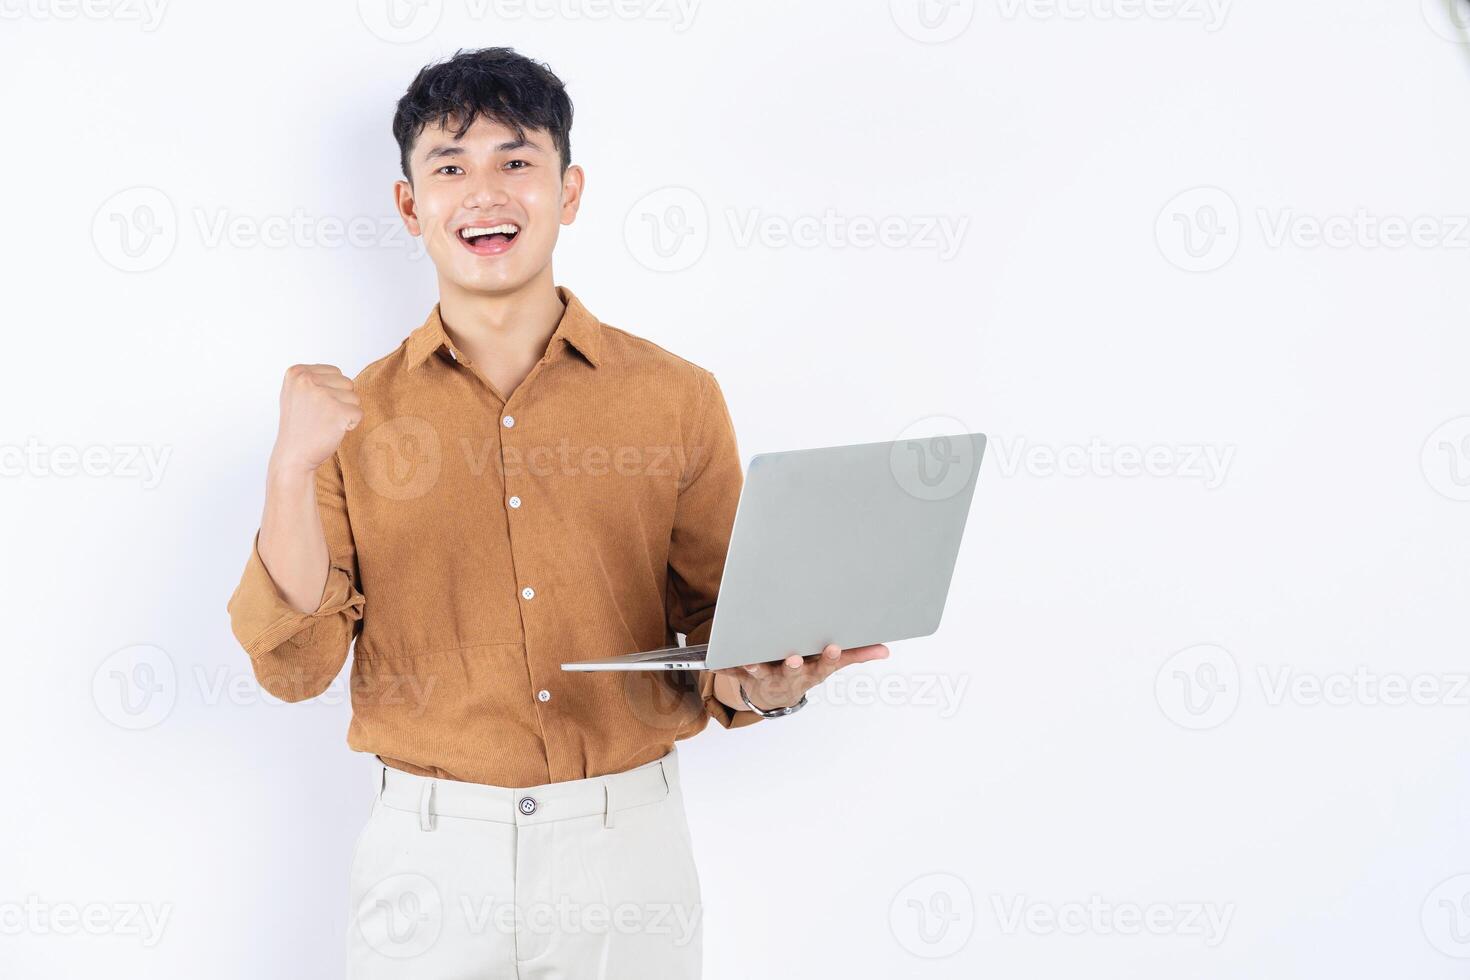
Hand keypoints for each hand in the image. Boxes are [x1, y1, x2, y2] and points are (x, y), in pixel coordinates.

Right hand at [269, 364, 362, 474]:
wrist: (294, 456)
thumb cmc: (299, 427)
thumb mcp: (297, 394)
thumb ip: (315, 380)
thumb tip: (339, 375)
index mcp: (297, 372)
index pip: (335, 372)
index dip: (331, 392)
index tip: (313, 407)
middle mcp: (307, 380)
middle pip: (347, 382)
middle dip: (340, 401)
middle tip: (320, 417)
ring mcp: (322, 395)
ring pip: (354, 397)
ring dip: (345, 413)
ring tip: (325, 423)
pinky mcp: (337, 411)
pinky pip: (359, 413)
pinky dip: (351, 424)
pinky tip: (332, 431)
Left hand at [714, 643, 889, 710]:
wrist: (775, 696)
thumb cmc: (805, 671)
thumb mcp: (830, 665)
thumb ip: (857, 655)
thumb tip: (885, 650)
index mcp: (812, 671)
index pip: (825, 666)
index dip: (829, 658)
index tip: (834, 647)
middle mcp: (790, 676)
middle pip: (793, 672)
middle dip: (793, 666)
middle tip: (794, 659)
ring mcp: (768, 677)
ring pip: (762, 672)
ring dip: (757, 667)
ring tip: (751, 660)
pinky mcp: (746, 675)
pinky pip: (733, 671)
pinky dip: (725, 667)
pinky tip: (716, 662)